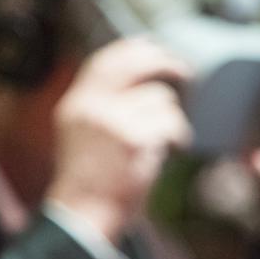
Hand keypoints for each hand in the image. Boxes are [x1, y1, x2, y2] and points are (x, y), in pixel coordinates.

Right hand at [47, 38, 192, 243]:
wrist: (84, 214)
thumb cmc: (89, 182)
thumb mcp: (82, 137)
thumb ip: (100, 109)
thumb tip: (138, 83)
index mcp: (74, 106)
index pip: (101, 62)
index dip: (129, 49)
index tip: (151, 44)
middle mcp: (89, 107)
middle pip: (132, 65)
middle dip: (163, 61)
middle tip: (185, 71)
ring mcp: (111, 121)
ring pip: (160, 98)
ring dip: (172, 118)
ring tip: (167, 140)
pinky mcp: (134, 138)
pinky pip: (171, 122)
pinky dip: (180, 135)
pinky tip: (174, 149)